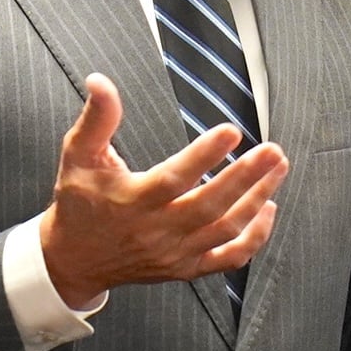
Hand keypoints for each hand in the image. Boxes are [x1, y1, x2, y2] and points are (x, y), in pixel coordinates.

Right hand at [38, 73, 289, 306]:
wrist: (73, 260)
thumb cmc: (79, 203)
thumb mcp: (78, 156)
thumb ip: (97, 119)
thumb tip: (100, 81)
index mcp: (133, 201)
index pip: (175, 178)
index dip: (204, 155)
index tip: (231, 131)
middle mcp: (158, 231)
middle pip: (211, 206)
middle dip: (246, 177)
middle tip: (272, 151)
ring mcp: (175, 253)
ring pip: (226, 230)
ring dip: (257, 199)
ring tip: (277, 168)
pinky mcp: (186, 268)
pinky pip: (229, 259)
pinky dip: (254, 237)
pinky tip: (268, 208)